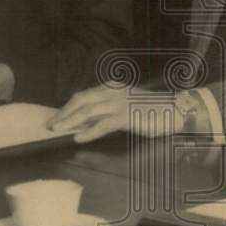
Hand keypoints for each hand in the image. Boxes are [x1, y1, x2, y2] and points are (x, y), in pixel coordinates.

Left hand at [47, 85, 181, 142]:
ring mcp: (120, 103)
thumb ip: (107, 110)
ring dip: (71, 122)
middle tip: (51, 124)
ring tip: (59, 131)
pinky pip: (103, 125)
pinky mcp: (127, 117)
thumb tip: (85, 120)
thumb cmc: (151, 110)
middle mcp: (113, 92)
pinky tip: (79, 138)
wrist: (174, 110)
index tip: (57, 116)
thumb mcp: (126, 105)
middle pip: (82, 100)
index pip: (84, 95)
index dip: (68, 106)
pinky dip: (89, 131)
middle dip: (64, 112)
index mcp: (112, 87)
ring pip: (88, 111)